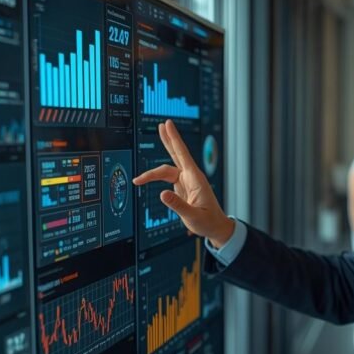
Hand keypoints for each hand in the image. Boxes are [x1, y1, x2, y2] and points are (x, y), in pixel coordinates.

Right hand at [132, 120, 234, 247]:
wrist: (215, 228)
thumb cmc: (208, 222)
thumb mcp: (193, 216)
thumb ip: (178, 205)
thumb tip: (162, 194)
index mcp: (195, 179)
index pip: (183, 154)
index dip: (174, 139)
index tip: (168, 125)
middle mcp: (190, 177)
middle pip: (176, 154)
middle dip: (168, 140)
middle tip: (161, 125)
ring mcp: (185, 181)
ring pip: (166, 170)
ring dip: (151, 173)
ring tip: (138, 180)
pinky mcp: (181, 187)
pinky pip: (166, 178)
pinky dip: (155, 178)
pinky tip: (146, 180)